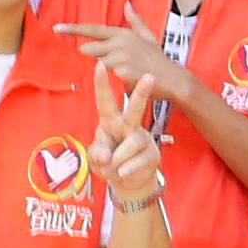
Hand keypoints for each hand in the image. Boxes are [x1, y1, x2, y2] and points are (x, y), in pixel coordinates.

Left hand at [59, 1, 192, 118]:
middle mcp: (120, 41)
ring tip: (126, 71)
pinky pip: (108, 76)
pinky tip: (128, 78)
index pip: (92, 29)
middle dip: (96, 58)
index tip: (56, 28)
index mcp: (122, 32)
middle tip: (114, 64)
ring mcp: (120, 56)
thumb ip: (135, 20)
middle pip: (90, 49)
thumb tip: (127, 4)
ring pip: (98, 63)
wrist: (172, 78)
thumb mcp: (148, 36)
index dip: (73, 29)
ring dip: (107, 70)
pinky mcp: (122, 71)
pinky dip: (114, 79)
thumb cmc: (158, 59)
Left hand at [91, 64, 163, 205]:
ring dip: (116, 161)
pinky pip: (136, 162)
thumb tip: (107, 155)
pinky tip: (122, 173)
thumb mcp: (95, 158)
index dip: (101, 84)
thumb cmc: (109, 163)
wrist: (129, 182)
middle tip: (150, 77)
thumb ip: (96, 153)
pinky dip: (125, 170)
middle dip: (141, 94)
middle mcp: (129, 126)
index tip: (100, 65)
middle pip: (134, 109)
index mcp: (111, 121)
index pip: (105, 101)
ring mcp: (142, 139)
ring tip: (113, 168)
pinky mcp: (152, 154)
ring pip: (129, 145)